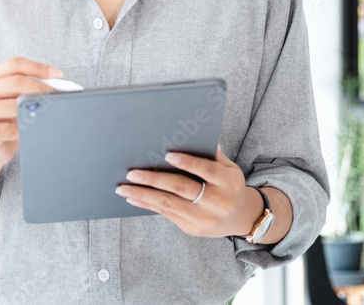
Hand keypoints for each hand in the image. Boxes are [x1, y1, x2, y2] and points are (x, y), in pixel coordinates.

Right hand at [0, 56, 58, 168]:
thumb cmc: (7, 119)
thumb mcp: (15, 99)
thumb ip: (29, 87)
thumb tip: (56, 82)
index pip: (14, 64)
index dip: (38, 67)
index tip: (58, 74)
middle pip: (16, 82)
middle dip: (41, 88)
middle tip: (57, 96)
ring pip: (15, 105)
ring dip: (34, 111)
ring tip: (43, 116)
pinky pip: (14, 128)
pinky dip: (27, 130)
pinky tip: (29, 132)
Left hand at [114, 146, 258, 237]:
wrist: (240, 218)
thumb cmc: (228, 185)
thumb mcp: (228, 168)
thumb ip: (211, 154)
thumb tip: (188, 135)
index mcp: (228, 182)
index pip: (206, 170)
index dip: (188, 162)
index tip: (166, 155)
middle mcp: (217, 202)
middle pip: (182, 188)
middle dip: (154, 180)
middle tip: (132, 173)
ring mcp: (203, 218)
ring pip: (169, 203)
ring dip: (143, 194)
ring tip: (123, 187)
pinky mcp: (192, 228)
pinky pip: (166, 214)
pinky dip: (147, 204)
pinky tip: (132, 197)